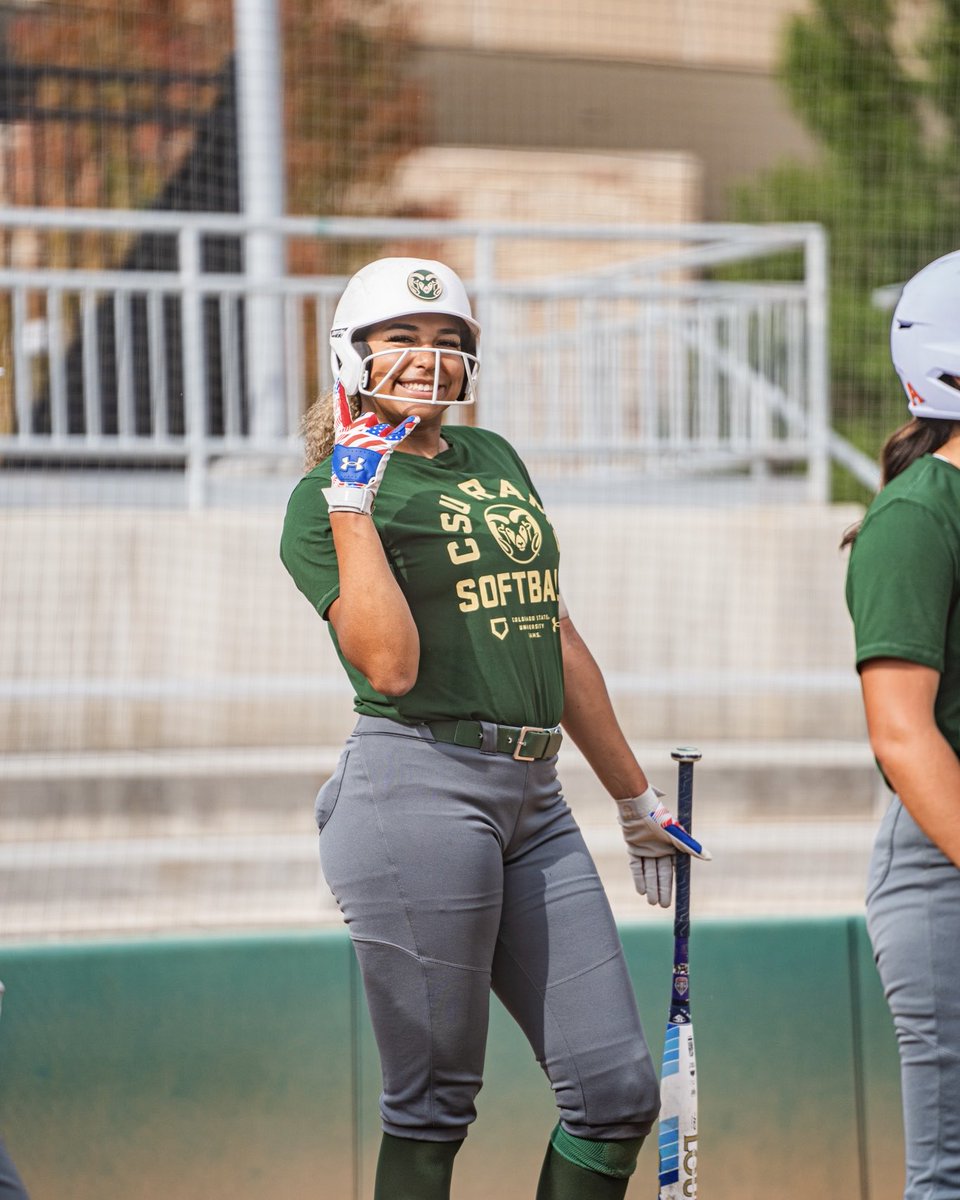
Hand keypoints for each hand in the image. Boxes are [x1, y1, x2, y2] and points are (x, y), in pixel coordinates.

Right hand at [321, 381, 418, 513]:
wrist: (352, 490)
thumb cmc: (347, 475)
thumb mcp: (341, 453)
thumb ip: (350, 438)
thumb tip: (365, 426)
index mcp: (342, 433)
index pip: (339, 410)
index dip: (340, 396)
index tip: (341, 380)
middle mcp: (355, 432)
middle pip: (369, 419)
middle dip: (372, 429)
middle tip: (368, 447)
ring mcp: (369, 438)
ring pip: (382, 429)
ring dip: (381, 439)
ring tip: (374, 456)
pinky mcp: (382, 446)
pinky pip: (397, 434)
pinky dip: (407, 427)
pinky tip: (415, 420)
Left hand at [617, 785, 710, 907]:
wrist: (639, 807)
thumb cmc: (660, 818)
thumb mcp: (677, 835)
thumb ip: (691, 847)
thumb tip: (709, 858)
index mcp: (672, 847)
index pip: (672, 871)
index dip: (672, 885)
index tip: (675, 898)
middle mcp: (660, 850)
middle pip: (661, 874)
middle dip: (661, 889)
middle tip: (662, 905)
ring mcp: (646, 849)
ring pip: (649, 872)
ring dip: (650, 886)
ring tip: (652, 902)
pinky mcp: (634, 847)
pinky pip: (636, 866)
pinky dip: (639, 878)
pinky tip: (641, 891)